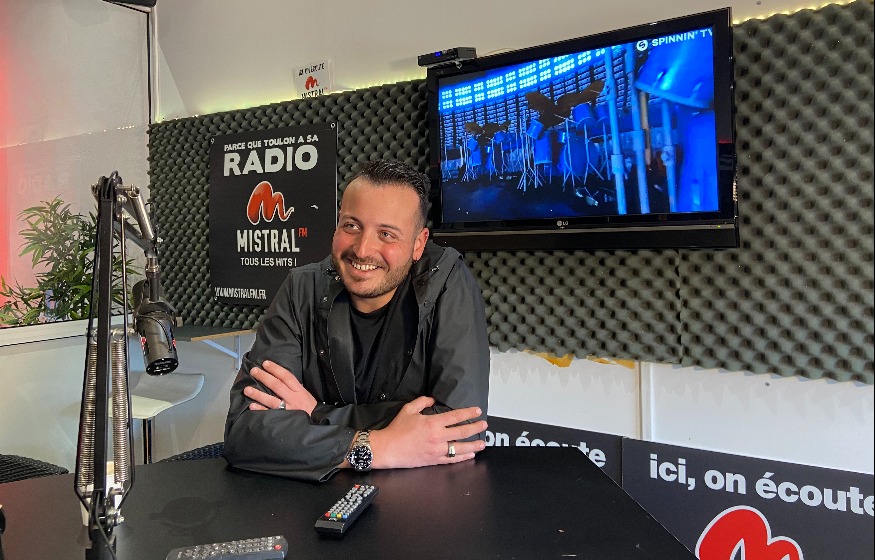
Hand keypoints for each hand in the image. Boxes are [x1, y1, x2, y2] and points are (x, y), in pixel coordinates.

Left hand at [244, 360, 317, 415]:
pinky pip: (270, 413)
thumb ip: (294, 388)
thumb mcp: (306, 395)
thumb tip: (280, 379)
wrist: (317, 423)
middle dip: (264, 377)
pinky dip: (260, 409)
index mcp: (299, 390)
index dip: (275, 369)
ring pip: (271, 400)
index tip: (265, 363)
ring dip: (258, 394)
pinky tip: (252, 406)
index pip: (286, 376)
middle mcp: (293, 398)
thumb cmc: (310, 409)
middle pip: (277, 385)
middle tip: (253, 371)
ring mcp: (288, 409)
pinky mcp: (283, 419)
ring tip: (247, 389)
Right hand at [368, 396, 486, 468]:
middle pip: (462, 432)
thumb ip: (422, 402)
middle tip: (484, 425)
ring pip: (460, 448)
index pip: (456, 416)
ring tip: (482, 443)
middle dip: (475, 428)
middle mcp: (438, 437)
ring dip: (473, 445)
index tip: (478, 411)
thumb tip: (433, 400)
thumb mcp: (408, 409)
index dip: (469, 413)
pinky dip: (462, 457)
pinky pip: (451, 460)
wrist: (388, 448)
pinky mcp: (434, 460)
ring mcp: (437, 450)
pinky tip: (470, 455)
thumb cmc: (397, 429)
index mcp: (432, 423)